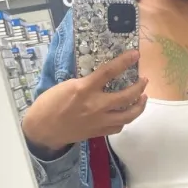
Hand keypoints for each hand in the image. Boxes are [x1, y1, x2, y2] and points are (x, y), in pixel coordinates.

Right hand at [23, 50, 147, 154]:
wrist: (43, 129)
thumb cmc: (49, 104)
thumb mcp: (66, 85)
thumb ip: (86, 82)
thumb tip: (101, 78)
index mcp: (85, 89)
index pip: (109, 72)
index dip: (124, 62)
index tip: (135, 55)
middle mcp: (96, 105)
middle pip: (127, 96)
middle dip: (139, 87)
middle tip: (144, 81)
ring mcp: (99, 120)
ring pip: (128, 115)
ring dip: (139, 106)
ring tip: (143, 98)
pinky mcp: (99, 132)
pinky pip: (118, 127)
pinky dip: (125, 120)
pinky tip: (126, 114)